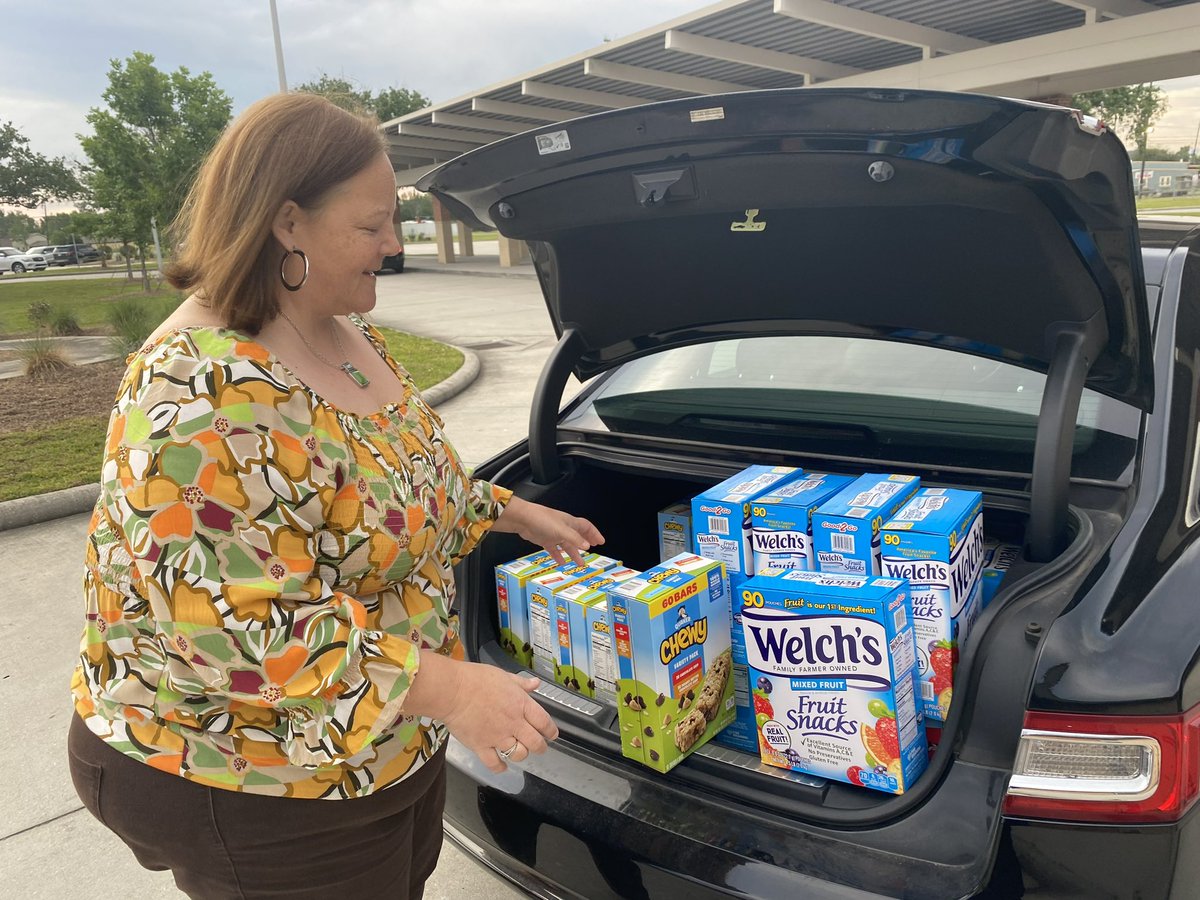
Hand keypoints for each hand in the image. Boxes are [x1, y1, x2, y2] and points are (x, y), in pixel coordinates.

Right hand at [441, 663, 558, 771]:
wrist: (452, 691)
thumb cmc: (476, 679)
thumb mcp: (504, 676)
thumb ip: (521, 683)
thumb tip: (536, 684)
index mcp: (521, 704)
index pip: (544, 722)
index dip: (550, 731)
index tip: (552, 735)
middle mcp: (513, 723)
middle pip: (535, 742)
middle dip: (540, 747)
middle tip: (540, 747)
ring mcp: (498, 737)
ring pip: (518, 754)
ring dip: (521, 754)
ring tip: (518, 752)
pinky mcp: (481, 746)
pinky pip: (495, 764)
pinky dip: (500, 768)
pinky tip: (502, 766)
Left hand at [493, 496, 604, 566]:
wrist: (523, 519)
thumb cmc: (541, 519)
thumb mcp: (561, 530)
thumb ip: (574, 538)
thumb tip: (586, 545)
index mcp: (569, 523)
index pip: (586, 527)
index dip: (594, 534)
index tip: (601, 541)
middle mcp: (563, 528)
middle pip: (578, 536)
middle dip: (586, 543)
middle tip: (594, 550)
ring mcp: (554, 534)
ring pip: (567, 545)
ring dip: (574, 554)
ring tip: (580, 563)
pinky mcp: (544, 539)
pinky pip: (554, 550)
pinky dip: (558, 556)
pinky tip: (561, 563)